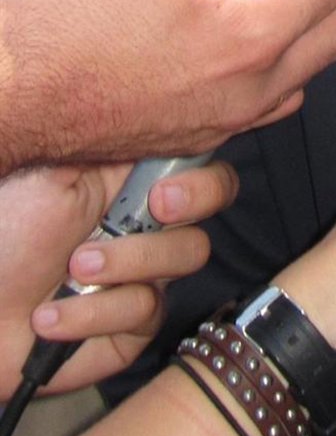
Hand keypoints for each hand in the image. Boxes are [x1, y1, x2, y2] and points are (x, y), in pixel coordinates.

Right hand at [0, 0, 335, 173]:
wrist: (1, 93)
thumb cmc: (54, 22)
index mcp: (249, 38)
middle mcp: (248, 90)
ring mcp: (224, 119)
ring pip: (305, 63)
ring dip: (308, 8)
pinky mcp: (195, 131)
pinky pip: (266, 93)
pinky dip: (275, 47)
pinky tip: (238, 12)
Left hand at [0, 161, 237, 394]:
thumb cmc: (0, 232)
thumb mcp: (51, 173)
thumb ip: (112, 142)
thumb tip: (163, 111)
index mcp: (127, 179)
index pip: (196, 161)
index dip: (201, 174)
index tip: (164, 192)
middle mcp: (144, 221)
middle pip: (213, 204)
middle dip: (190, 206)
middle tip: (152, 214)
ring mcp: (142, 272)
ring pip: (186, 256)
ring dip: (124, 264)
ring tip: (72, 269)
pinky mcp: (131, 324)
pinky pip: (144, 312)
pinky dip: (91, 313)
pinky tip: (50, 315)